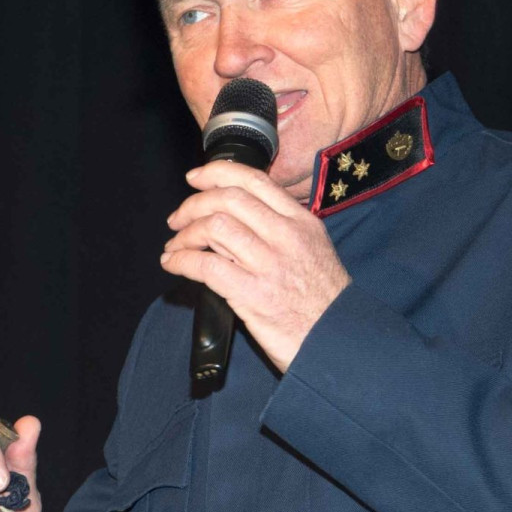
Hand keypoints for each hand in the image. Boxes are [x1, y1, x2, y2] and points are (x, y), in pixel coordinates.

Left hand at [161, 160, 350, 372]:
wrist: (337, 338)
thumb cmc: (323, 300)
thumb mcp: (312, 249)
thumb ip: (279, 229)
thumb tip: (233, 219)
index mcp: (301, 222)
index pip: (254, 180)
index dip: (217, 173)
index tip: (195, 178)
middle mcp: (286, 235)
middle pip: (228, 199)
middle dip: (193, 205)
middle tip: (178, 219)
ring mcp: (269, 264)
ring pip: (214, 227)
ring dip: (185, 234)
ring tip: (175, 246)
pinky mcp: (252, 294)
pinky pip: (206, 266)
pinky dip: (182, 261)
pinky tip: (173, 264)